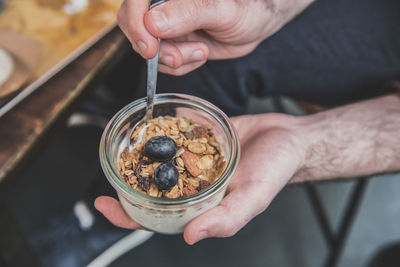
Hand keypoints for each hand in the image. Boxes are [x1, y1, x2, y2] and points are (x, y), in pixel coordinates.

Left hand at [95, 113, 306, 243]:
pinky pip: (175, 134)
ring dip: (139, 155)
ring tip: (120, 144)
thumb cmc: (275, 171)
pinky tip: (147, 124)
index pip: (158, 217)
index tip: (104, 203)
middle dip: (126, 181)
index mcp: (201, 205)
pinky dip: (161, 131)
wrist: (289, 138)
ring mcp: (194, 159)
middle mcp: (193, 184)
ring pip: (160, 160)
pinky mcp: (199, 136)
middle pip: (151, 187)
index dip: (129, 215)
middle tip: (107, 166)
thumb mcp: (253, 198)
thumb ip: (225, 219)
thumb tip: (190, 237)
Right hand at [117, 0, 313, 74]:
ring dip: (173, 59)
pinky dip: (180, 66)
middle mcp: (164, 4)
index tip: (150, 48)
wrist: (257, 22)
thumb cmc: (248, 7)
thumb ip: (190, 12)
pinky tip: (199, 55)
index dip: (136, 24)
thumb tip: (153, 22)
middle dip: (157, 49)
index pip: (136, 2)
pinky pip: (163, 61)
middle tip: (179, 58)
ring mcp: (166, 23)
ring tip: (201, 51)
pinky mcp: (173, 41)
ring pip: (148, 48)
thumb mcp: (223, 10)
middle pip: (135, 26)